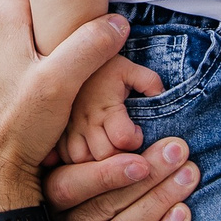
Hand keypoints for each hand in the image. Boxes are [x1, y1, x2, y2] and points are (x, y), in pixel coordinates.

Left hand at [0, 0, 133, 212]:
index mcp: (5, 19)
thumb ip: (89, 48)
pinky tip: (78, 47)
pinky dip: (58, 35)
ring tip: (96, 9)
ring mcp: (0, 48)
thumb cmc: (18, 125)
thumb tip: (118, 22)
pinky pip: (37, 38)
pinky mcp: (7, 69)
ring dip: (64, 13)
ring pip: (38, 15)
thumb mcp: (59, 84)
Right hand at [45, 135, 197, 220]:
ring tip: (189, 177)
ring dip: (158, 202)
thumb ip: (104, 145)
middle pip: (102, 207)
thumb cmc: (115, 188)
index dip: (104, 174)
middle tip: (179, 152)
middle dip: (147, 178)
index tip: (140, 158)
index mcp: (53, 201)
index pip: (69, 187)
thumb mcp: (98, 164)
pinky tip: (184, 215)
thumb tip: (134, 112)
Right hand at [52, 50, 163, 166]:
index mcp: (105, 107)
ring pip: (82, 160)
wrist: (72, 60)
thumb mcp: (130, 69)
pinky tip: (89, 150)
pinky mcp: (59, 133)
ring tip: (108, 147)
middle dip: (119, 155)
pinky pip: (65, 157)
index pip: (123, 139)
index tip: (137, 131)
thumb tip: (162, 96)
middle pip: (104, 156)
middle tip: (125, 143)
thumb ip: (150, 81)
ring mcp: (70, 129)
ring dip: (97, 160)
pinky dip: (79, 159)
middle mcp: (86, 121)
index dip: (135, 139)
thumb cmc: (106, 67)